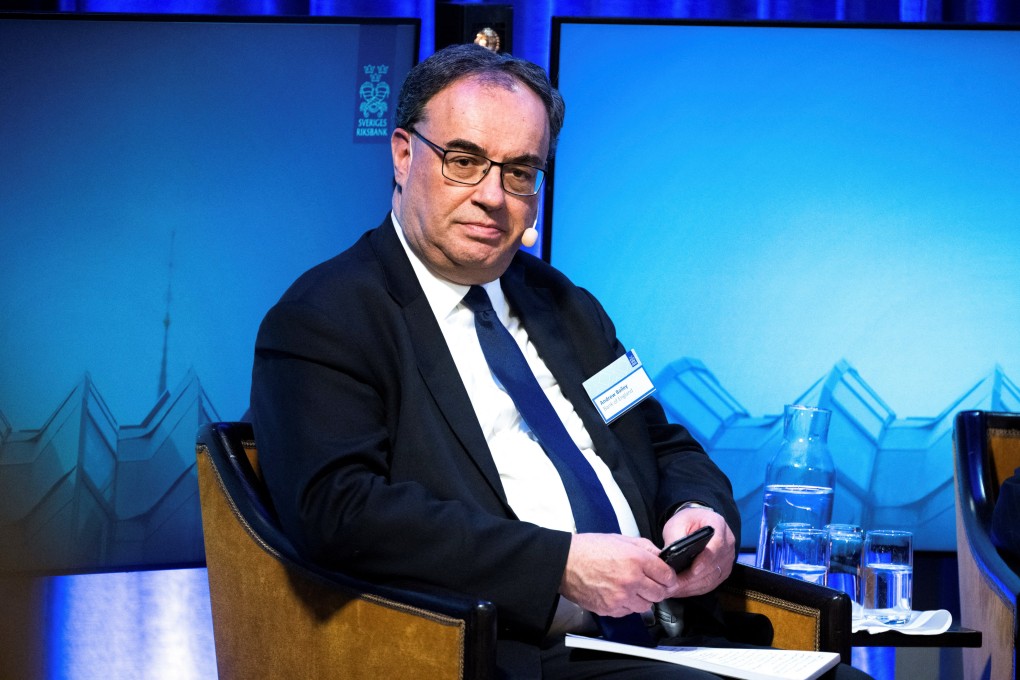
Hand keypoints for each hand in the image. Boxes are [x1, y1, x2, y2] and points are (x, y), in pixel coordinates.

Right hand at [560, 533, 677, 616]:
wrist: (565, 563)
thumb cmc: (588, 549)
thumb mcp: (620, 539)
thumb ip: (644, 547)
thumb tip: (659, 556)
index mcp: (636, 560)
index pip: (667, 575)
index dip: (669, 576)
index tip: (667, 577)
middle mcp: (631, 580)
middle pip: (660, 593)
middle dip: (659, 588)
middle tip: (652, 583)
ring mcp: (621, 597)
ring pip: (646, 606)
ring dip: (644, 598)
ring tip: (634, 588)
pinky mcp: (610, 608)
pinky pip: (629, 612)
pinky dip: (628, 605)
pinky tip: (620, 594)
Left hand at [661, 507, 735, 597]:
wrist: (697, 523)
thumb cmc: (688, 521)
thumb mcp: (678, 523)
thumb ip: (675, 538)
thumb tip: (670, 558)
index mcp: (718, 525)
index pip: (717, 544)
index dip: (706, 559)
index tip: (693, 569)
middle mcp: (728, 543)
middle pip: (714, 565)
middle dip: (692, 578)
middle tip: (674, 585)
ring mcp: (727, 559)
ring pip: (712, 578)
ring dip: (692, 586)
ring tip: (674, 590)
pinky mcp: (723, 570)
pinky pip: (711, 584)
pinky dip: (695, 589)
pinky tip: (681, 591)